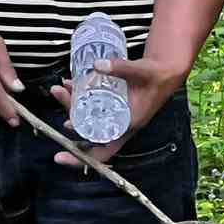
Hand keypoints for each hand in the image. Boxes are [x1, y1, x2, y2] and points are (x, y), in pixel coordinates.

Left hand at [45, 61, 187, 164]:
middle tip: (58, 93)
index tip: (59, 157)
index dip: (80, 158)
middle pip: (87, 131)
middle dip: (70, 115)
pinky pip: (91, 106)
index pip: (102, 151)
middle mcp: (118, 125)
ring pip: (86, 118)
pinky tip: (72, 85)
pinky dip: (79, 98)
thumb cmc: (157, 76)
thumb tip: (97, 65)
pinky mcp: (111, 105)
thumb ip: (121, 68)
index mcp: (127, 126)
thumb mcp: (141, 71)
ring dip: (71, 105)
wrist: (165, 72)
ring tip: (60, 88)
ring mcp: (113, 115)